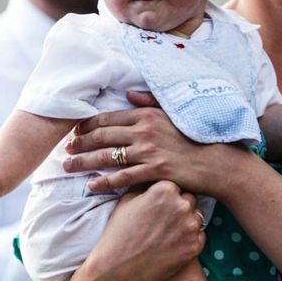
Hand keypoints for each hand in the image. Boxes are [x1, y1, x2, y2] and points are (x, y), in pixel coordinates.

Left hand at [63, 91, 241, 195]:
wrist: (217, 160)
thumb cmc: (196, 135)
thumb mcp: (173, 112)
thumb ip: (149, 102)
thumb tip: (128, 94)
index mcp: (147, 115)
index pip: (108, 118)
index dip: (87, 125)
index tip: (75, 130)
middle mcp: (144, 131)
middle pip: (102, 136)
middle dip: (79, 143)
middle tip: (65, 149)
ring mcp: (149, 151)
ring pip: (107, 156)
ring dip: (84, 162)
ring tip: (68, 166)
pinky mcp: (154, 171)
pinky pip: (123, 177)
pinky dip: (104, 182)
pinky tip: (91, 186)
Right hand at [72, 181, 205, 280]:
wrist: (117, 267)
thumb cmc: (119, 232)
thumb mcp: (127, 200)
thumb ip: (145, 185)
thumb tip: (151, 176)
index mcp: (165, 189)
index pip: (177, 185)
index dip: (168, 195)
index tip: (161, 204)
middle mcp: (181, 204)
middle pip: (190, 199)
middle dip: (180, 207)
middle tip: (165, 219)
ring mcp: (190, 226)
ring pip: (197, 217)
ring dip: (187, 222)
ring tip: (168, 232)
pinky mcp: (194, 246)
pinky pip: (200, 236)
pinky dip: (190, 239)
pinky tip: (173, 244)